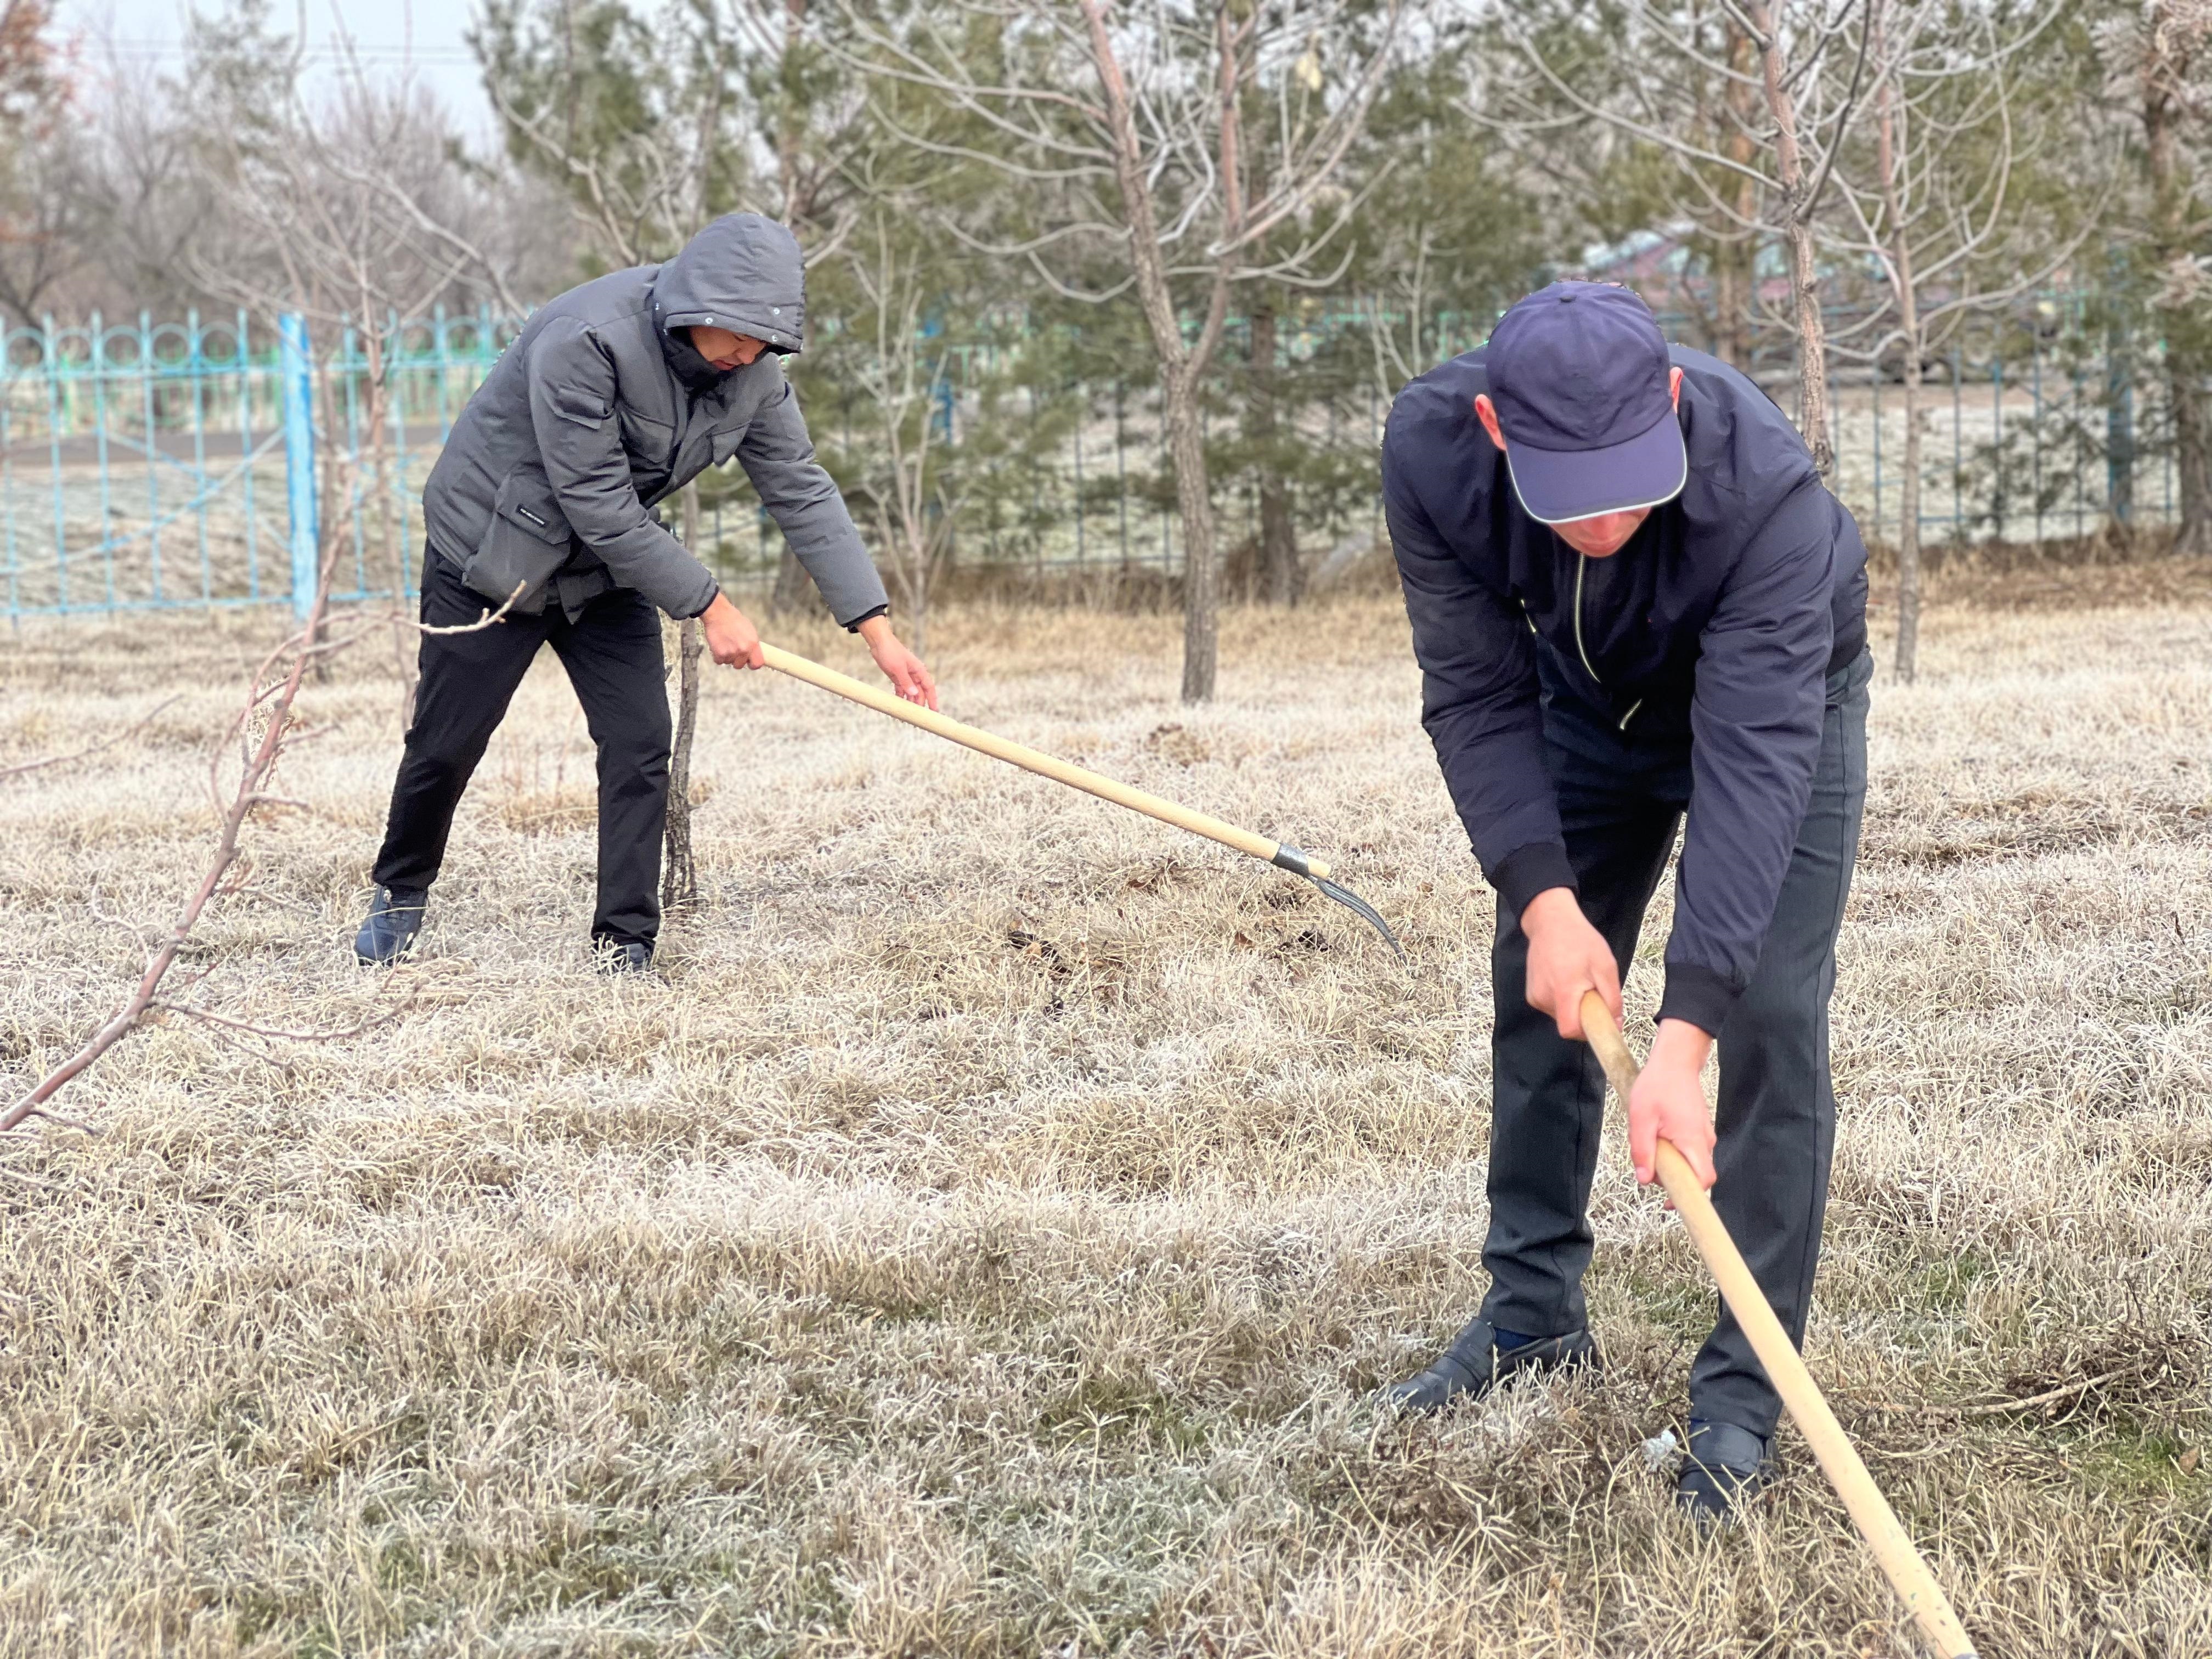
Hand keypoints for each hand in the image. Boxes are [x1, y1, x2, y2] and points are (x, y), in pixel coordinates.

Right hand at [699, 593, 763, 668]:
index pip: (757, 664)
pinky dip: (717, 656)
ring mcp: (731, 653)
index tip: (749, 662)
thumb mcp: (750, 630)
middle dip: (736, 660)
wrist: (718, 614)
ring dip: (726, 656)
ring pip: (728, 663)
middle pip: (740, 665)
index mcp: (753, 644)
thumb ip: (752, 644)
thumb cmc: (734, 620)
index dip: (752, 664)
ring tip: (725, 644)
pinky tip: (718, 645)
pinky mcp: (719, 654)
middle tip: (732, 649)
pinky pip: (719, 661)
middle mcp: (743, 650)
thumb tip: (753, 654)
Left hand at [857, 615, 937, 709]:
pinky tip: (899, 704)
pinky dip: (901, 697)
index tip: (934, 710)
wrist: (879, 642)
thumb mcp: (898, 668)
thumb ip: (906, 681)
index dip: (932, 699)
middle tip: (917, 716)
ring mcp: (905, 676)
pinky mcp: (897, 677)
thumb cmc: (890, 651)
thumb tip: (914, 693)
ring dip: (910, 702)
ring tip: (907, 713)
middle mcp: (914, 674)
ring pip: (911, 692)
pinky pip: (901, 690)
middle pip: (920, 692)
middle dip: (919, 703)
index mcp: (918, 670)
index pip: (929, 687)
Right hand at [1521, 886, 1619, 1041]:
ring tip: (1578, 982)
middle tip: (1593, 993)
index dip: (1587, 1033)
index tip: (1601, 1022)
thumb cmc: (1580, 940)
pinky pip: (1552, 1008)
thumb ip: (1612, 998)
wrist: (1550, 922)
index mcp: (1563, 991)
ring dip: (1574, 1007)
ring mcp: (1534, 996)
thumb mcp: (1605, 966)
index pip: (1570, 1030)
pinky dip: (1563, 1001)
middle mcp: (1543, 997)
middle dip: (1584, 1016)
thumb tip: (1615, 1024)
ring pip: (1561, 1016)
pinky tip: (1566, 980)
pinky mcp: (1531, 995)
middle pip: (1568, 1024)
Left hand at [1627, 1019, 1717, 1189]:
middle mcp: (1704, 1141)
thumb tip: (1645, 1180)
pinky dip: (1671, 1152)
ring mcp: (1703, 1136)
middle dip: (1670, 1178)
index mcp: (1692, 1141)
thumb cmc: (1657, 1085)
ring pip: (1688, 1164)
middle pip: (1694, 1176)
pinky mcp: (1697, 1131)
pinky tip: (1656, 1136)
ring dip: (1669, 1164)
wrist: (1674, 1062)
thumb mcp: (1640, 1118)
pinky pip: (1687, 1152)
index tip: (1668, 1204)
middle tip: (1648, 1164)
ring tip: (1650, 1142)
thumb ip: (1642, 1150)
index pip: (1703, 1180)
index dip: (1689, 1197)